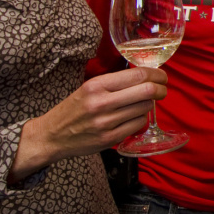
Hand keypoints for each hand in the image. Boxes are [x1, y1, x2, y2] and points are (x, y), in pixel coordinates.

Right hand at [11, 67, 166, 181]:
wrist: (51, 135)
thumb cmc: (74, 109)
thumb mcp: (89, 88)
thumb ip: (115, 82)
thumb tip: (146, 76)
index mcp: (96, 85)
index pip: (138, 75)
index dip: (157, 74)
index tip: (162, 76)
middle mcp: (101, 102)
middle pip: (147, 91)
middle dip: (161, 89)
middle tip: (163, 89)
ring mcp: (106, 122)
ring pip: (145, 108)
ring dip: (149, 104)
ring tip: (142, 103)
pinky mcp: (109, 139)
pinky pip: (138, 125)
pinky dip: (140, 119)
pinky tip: (132, 117)